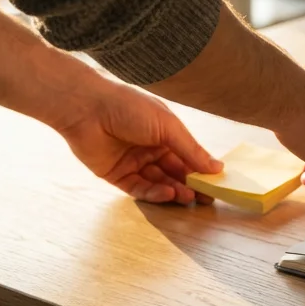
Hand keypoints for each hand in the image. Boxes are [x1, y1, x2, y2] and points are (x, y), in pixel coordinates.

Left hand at [55, 80, 222, 204]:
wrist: (87, 108)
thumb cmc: (129, 107)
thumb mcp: (168, 126)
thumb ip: (191, 150)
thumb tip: (217, 167)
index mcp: (164, 134)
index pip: (188, 157)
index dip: (202, 171)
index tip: (217, 185)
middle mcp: (150, 149)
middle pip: (174, 173)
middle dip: (190, 185)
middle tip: (205, 198)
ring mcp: (133, 163)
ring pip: (159, 183)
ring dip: (174, 191)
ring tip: (188, 197)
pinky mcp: (117, 175)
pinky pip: (139, 189)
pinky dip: (154, 193)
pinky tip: (168, 193)